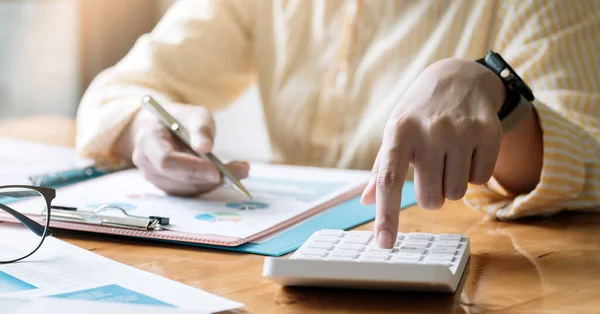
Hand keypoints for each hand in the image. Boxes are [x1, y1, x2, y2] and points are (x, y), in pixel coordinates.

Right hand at [129, 103, 248, 195]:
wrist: (162, 128)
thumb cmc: (180, 119)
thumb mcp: (194, 114)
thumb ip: (200, 129)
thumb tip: (206, 148)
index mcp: (148, 140)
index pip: (166, 161)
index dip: (192, 168)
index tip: (217, 170)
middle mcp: (147, 163)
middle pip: (178, 178)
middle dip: (210, 177)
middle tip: (241, 171)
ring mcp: (155, 178)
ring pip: (186, 188)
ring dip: (215, 182)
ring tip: (241, 170)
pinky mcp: (168, 187)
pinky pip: (190, 191)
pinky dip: (211, 184)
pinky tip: (228, 175)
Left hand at [361, 58, 505, 247]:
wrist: (457, 78)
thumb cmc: (418, 114)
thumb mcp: (395, 133)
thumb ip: (381, 169)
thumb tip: (367, 201)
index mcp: (399, 132)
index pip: (389, 180)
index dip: (387, 216)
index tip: (384, 244)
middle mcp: (429, 131)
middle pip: (430, 198)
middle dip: (430, 193)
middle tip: (431, 169)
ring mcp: (461, 131)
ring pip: (456, 193)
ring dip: (452, 183)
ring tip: (448, 156)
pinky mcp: (488, 132)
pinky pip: (481, 180)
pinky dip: (474, 172)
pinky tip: (468, 149)